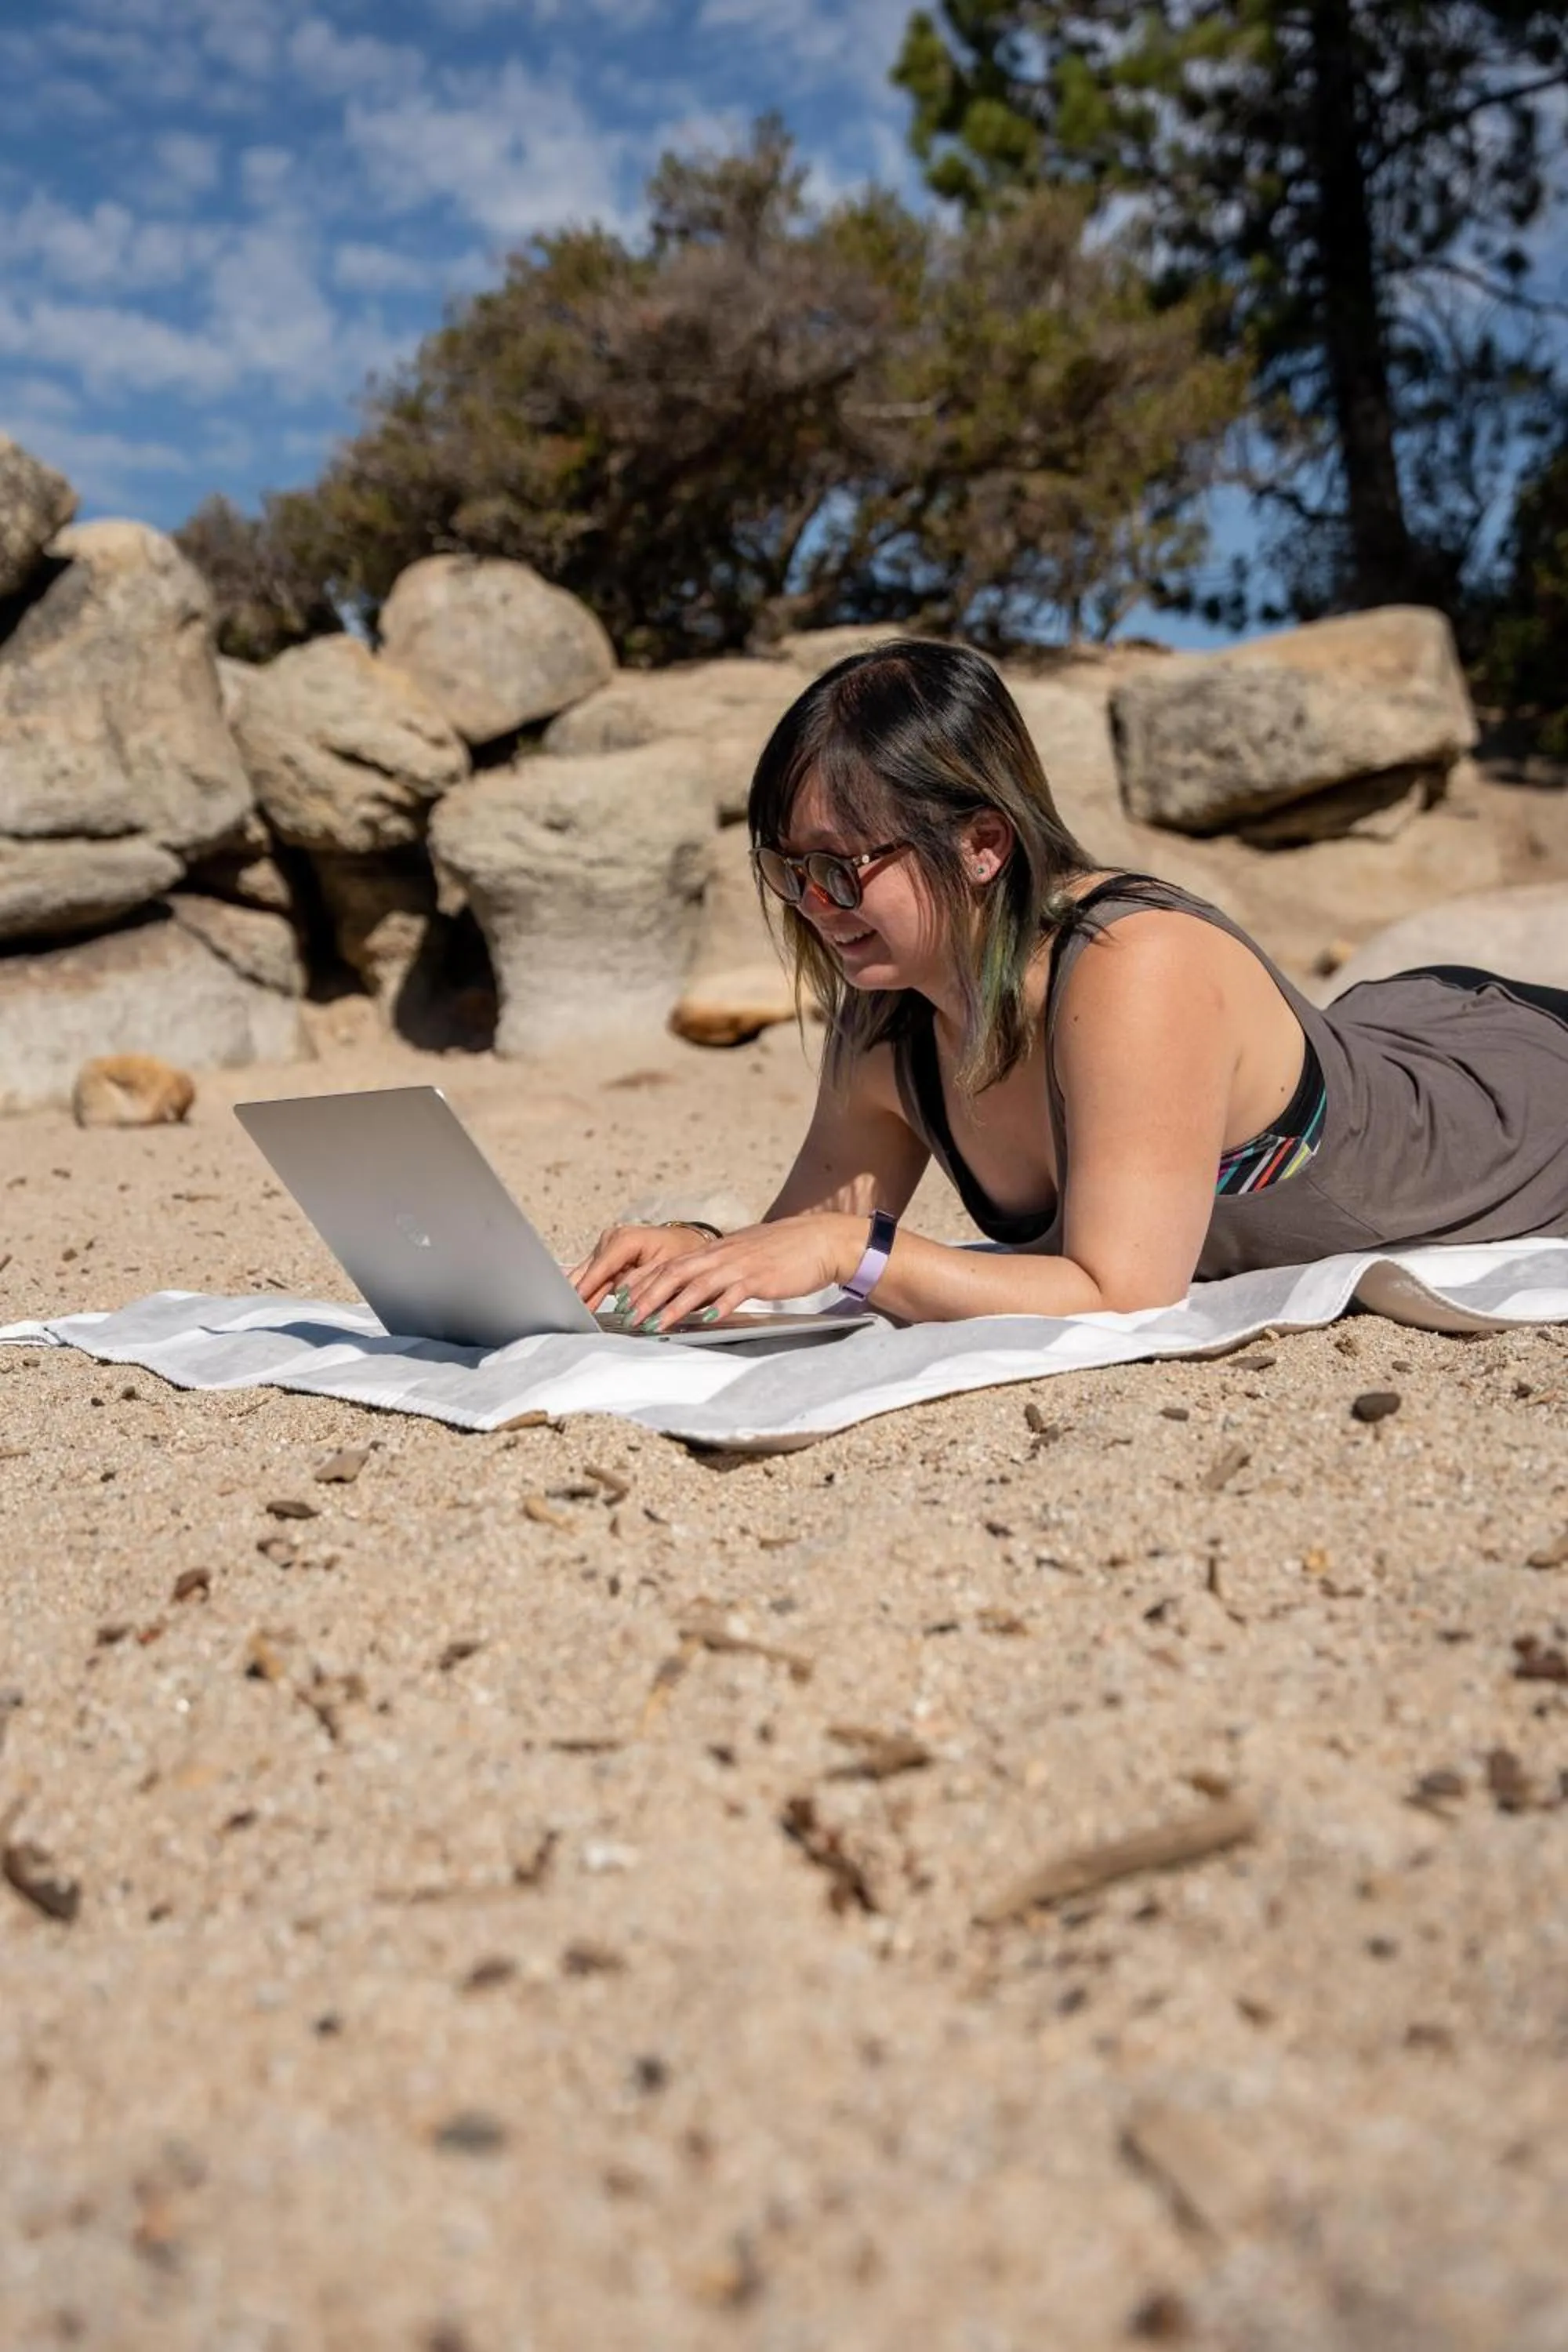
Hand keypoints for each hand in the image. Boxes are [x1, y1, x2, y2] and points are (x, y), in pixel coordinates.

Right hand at [570, 1222, 713, 1314]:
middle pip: (590, 1271)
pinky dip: (590, 1292)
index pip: (602, 1266)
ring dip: (583, 1295)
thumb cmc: (678, 1250)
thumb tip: (624, 1297)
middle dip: (581, 1293)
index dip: (589, 1284)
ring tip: (573, 1316)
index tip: (577, 1300)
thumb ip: (643, 1282)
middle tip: (571, 1315)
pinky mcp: (605, 1258)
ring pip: (587, 1275)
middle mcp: (610, 1240)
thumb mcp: (667, 1267)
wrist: (682, 1241)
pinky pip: (593, 1278)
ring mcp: (605, 1248)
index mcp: (625, 1239)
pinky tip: (581, 1307)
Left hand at [600, 1214, 863, 1332]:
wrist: (820, 1240)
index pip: (670, 1264)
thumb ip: (718, 1272)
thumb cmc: (782, 1252)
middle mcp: (722, 1255)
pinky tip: (706, 1320)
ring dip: (672, 1306)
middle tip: (627, 1318)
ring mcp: (740, 1265)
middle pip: (674, 1273)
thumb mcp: (742, 1257)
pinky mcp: (761, 1278)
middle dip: (647, 1297)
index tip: (622, 1301)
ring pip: (698, 1285)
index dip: (643, 1283)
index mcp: (715, 1251)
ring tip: (655, 1325)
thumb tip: (694, 1294)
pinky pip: (735, 1292)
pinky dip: (719, 1306)